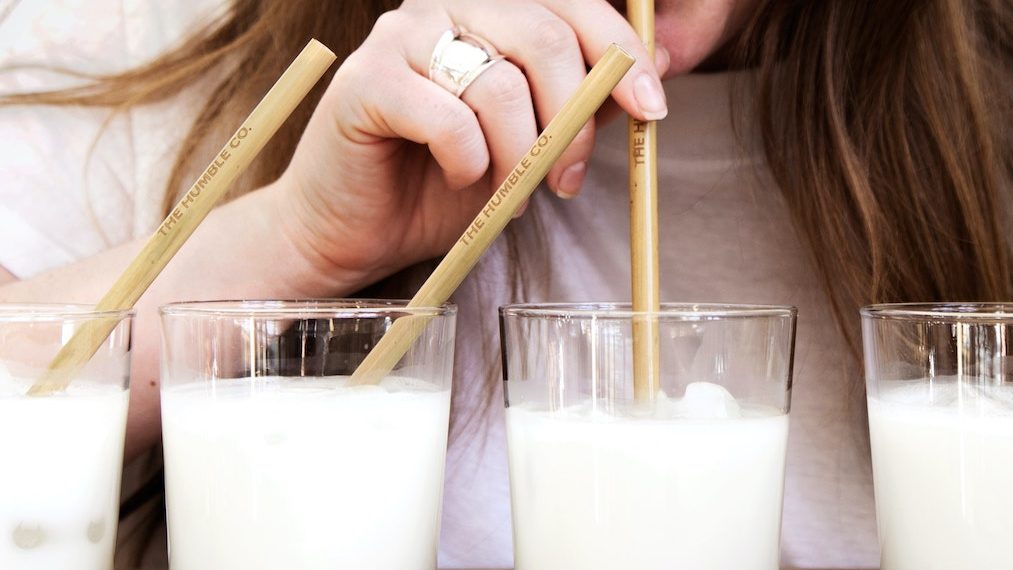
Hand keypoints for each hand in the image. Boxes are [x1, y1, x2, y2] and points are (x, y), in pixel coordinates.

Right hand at [270, 0, 668, 293]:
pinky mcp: (365, 80)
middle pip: (544, 37)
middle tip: (568, 181)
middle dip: (573, 119)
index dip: (621, 52)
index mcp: (489, 9)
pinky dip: (467, 162)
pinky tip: (457, 177)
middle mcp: (445, 5)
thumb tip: (651, 74)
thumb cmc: (440, 183)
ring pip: (500, 84)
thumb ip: (577, 103)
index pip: (572, 5)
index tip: (651, 108)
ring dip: (519, 156)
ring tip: (508, 194)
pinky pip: (449, 119)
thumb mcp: (529, 141)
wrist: (355, 229)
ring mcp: (400, 36)